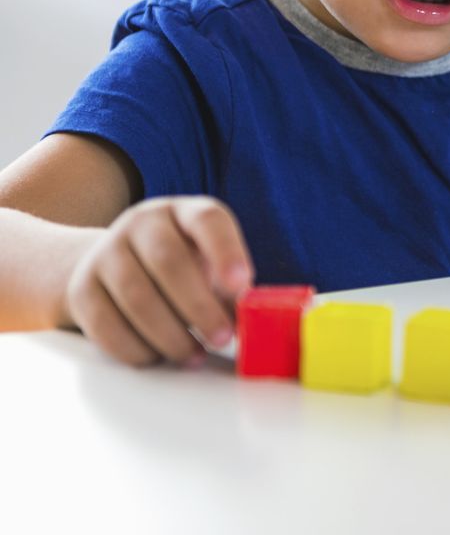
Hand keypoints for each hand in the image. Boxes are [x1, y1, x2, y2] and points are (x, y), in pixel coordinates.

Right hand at [62, 196, 254, 366]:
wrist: (118, 265)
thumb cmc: (184, 266)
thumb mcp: (210, 263)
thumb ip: (230, 287)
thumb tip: (248, 319)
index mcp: (184, 212)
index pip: (207, 219)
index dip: (226, 252)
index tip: (242, 286)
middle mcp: (142, 223)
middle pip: (169, 262)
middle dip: (199, 307)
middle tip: (222, 337)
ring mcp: (106, 252)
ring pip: (137, 297)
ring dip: (170, 335)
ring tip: (194, 355)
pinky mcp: (82, 288)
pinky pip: (106, 325)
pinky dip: (136, 348)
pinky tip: (158, 357)